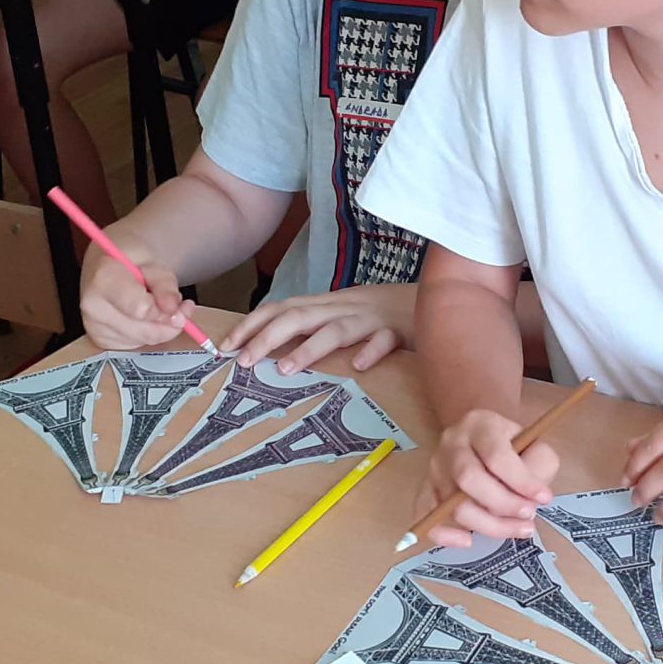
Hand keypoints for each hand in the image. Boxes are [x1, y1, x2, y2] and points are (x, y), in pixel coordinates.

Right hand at [77, 243, 195, 351]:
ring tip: (161, 307)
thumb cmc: (129, 259)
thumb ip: (166, 286)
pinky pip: (135, 345)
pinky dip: (147, 333)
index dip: (165, 310)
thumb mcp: (154, 263)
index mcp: (104, 280)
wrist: (107, 263)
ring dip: (160, 328)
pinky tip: (145, 317)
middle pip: (145, 331)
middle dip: (169, 322)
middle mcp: (94, 306)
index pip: (142, 310)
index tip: (177, 302)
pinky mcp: (100, 339)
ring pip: (143, 341)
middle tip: (180, 307)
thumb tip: (174, 313)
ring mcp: (94, 326)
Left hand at [222, 285, 407, 375]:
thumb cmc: (384, 314)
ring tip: (285, 368)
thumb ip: (316, 328)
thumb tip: (276, 349)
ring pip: (336, 329)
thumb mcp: (344, 316)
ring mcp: (371, 319)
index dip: (252, 325)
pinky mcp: (400, 330)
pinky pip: (385, 340)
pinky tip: (359, 366)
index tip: (226, 346)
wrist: (436, 295)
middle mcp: (344, 308)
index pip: (282, 309)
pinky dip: (372, 351)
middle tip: (242, 361)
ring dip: (309, 348)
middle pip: (299, 317)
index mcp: (328, 305)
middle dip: (267, 336)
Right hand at [418, 408, 557, 548]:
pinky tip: (468, 540)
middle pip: (468, 479)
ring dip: (488, 525)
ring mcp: (435, 467)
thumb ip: (538, 466)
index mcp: (480, 425)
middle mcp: (451, 443)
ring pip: (452, 505)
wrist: (483, 440)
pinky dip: (444, 534)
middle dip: (502, 504)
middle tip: (528, 516)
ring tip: (516, 528)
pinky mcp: (426, 488)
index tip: (544, 498)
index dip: (521, 481)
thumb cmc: (512, 447)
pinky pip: (427, 516)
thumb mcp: (535, 446)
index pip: (496, 455)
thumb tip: (532, 498)